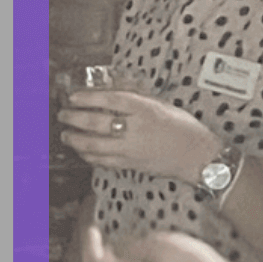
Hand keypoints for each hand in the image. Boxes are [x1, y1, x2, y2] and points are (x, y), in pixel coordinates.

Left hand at [58, 90, 219, 182]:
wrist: (199, 156)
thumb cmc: (184, 128)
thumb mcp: (161, 106)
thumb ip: (137, 102)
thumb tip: (111, 97)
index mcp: (145, 110)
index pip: (111, 100)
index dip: (88, 98)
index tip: (74, 97)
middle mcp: (137, 129)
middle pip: (97, 123)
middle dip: (75, 118)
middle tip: (63, 115)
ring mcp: (133, 149)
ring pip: (95, 145)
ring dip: (76, 140)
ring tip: (66, 135)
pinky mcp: (132, 164)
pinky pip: (104, 161)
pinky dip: (89, 156)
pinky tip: (81, 152)